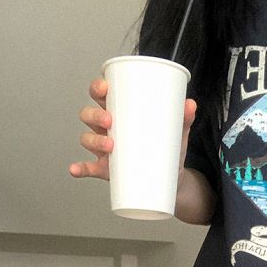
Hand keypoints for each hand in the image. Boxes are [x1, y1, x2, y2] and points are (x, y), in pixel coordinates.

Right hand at [69, 77, 197, 179]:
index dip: (98, 87)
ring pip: (87, 138)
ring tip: (110, 146)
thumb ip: (183, 119)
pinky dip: (80, 168)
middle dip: (94, 114)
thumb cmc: (167, 150)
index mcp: (121, 112)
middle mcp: (108, 128)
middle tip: (110, 120)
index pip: (102, 94)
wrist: (170, 179)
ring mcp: (104, 149)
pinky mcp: (105, 169)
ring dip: (92, 140)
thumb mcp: (176, 133)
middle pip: (89, 114)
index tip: (105, 87)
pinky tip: (76, 169)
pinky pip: (87, 167)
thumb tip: (191, 105)